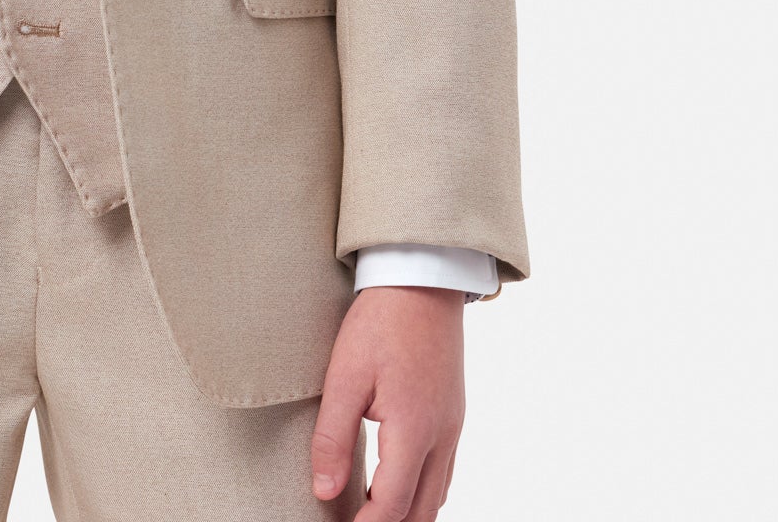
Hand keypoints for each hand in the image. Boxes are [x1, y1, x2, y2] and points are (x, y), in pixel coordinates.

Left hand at [311, 285, 465, 519]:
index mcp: (414, 429)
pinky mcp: (454, 414)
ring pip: (437, 496)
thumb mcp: (344, 376)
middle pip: (422, 512)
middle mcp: (442, 435)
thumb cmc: (380, 323)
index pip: (392, 506)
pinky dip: (421, 491)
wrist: (422, 280)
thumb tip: (323, 491)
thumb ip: (332, 438)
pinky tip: (395, 483)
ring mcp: (453, 426)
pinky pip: (444, 472)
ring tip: (370, 511)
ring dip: (407, 512)